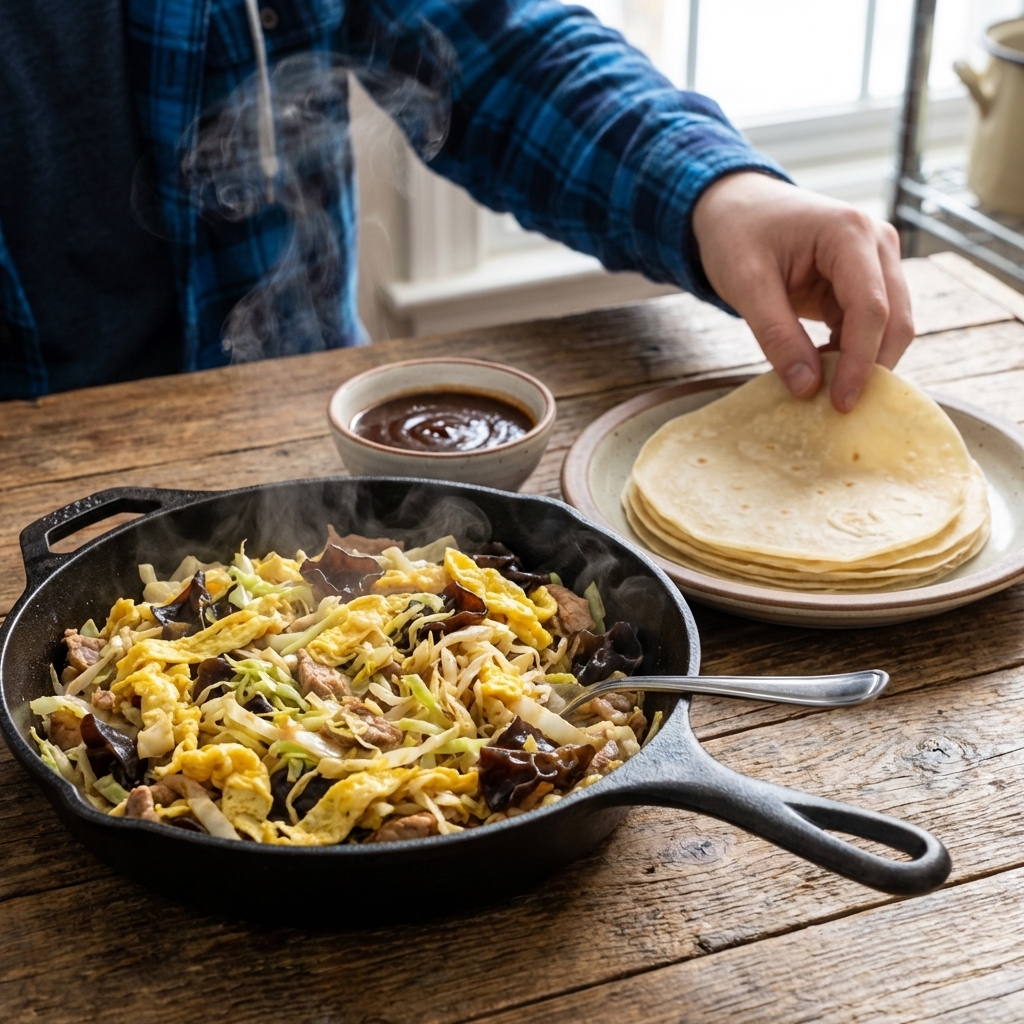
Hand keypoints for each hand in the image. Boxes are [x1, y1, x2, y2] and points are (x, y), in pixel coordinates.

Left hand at [691, 172, 913, 411]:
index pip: (871, 308)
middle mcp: (876, 243)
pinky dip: (850, 353)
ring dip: (862, 362)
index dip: (859, 362)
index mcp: (849, 233)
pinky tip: (822, 372)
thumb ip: (776, 335)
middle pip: (894, 319)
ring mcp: (875, 261)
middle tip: (839, 410)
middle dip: (871, 368)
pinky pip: (868, 326)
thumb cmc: (736, 234)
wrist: (734, 207)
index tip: (841, 403)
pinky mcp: (864, 280)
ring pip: (889, 326)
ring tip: (825, 393)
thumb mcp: (745, 284)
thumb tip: (807, 388)